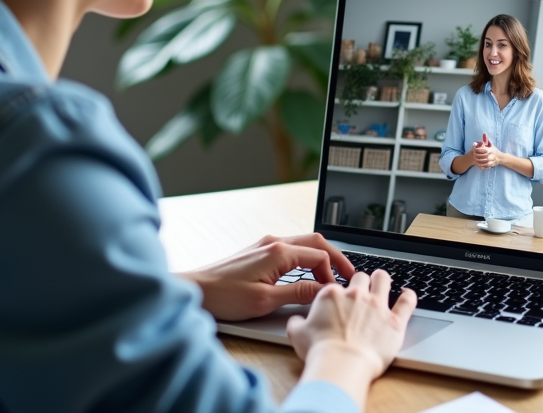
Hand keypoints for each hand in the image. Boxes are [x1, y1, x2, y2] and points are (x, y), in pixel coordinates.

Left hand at [180, 233, 355, 320]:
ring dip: (320, 257)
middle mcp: (274, 242)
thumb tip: (322, 291)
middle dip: (334, 258)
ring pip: (304, 244)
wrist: (194, 290)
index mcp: (278, 252)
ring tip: (330, 276)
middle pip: (315, 242)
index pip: (318, 256)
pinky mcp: (259, 252)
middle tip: (348, 274)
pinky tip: (307, 273)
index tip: (335, 292)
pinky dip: (305, 259)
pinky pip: (291, 249)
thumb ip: (297, 293)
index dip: (332, 273)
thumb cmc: (224, 296)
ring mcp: (265, 245)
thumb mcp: (265, 301)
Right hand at [287, 270, 416, 404]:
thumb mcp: (297, 334)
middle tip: (360, 290)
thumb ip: (297, 323)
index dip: (338, 293)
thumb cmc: (319, 350)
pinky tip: (408, 294)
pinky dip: (409, 296)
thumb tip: (296, 322)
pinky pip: (407, 302)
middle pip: (361, 278)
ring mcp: (377, 306)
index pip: (336, 285)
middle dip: (361, 282)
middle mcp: (356, 295)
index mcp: (332, 294)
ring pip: (383, 280)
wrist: (341, 364)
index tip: (339, 300)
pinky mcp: (394, 321)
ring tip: (382, 281)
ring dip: (382, 279)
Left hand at [473, 132, 500, 168]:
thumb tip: (484, 134)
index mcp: (492, 150)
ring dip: (479, 161)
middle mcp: (493, 155)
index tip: (475, 149)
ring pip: (485, 162)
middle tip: (474, 155)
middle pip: (485, 156)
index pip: (485, 150)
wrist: (501, 158)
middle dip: (478, 156)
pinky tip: (478, 164)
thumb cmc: (494, 151)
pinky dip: (482, 165)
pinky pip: (486, 166)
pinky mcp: (492, 165)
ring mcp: (493, 161)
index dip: (479, 150)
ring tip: (475, 160)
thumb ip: (487, 141)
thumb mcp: (491, 145)